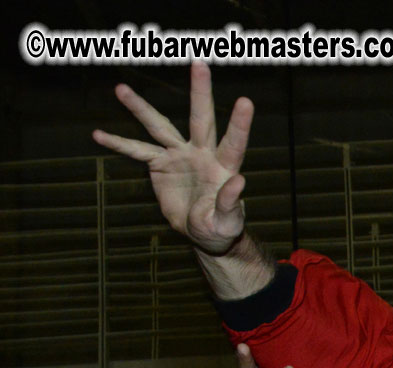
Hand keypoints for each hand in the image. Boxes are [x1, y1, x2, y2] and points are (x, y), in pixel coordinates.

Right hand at [93, 62, 252, 255]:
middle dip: (200, 92)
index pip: (233, 143)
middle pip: (202, 119)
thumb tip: (239, 180)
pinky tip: (99, 134)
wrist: (203, 232)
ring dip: (141, 109)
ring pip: (160, 127)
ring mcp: (180, 155)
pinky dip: (119, 144)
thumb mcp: (227, 222)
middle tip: (199, 63)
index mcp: (224, 167)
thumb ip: (231, 202)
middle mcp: (202, 154)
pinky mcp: (160, 165)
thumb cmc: (221, 227)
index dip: (239, 124)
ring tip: (120, 89)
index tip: (246, 101)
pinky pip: (137, 151)